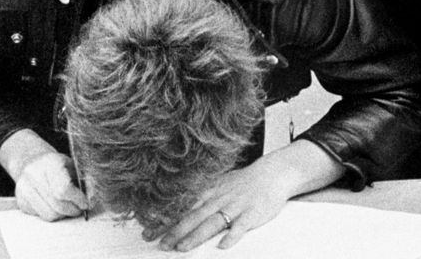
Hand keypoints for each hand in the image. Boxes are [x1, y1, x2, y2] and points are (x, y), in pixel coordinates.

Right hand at [0, 132, 89, 221]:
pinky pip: (41, 216)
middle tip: (80, 208)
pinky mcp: (21, 201)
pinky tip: (54, 204)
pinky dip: (52, 213)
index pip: (63, 189)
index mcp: (50, 162)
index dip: (77, 199)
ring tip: (68, 206)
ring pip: (49, 214)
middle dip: (73, 210)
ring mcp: (24, 188)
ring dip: (63, 214)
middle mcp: (33, 174)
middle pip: (57, 205)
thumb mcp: (73, 166)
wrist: (31, 161)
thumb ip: (84, 181)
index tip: (86, 203)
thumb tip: (93, 198)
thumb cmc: (58, 165)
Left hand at [154, 141, 337, 250]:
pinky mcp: (252, 214)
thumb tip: (176, 208)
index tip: (148, 230)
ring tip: (182, 247)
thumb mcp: (219, 184)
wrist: (273, 173)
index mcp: (209, 191)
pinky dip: (231, 236)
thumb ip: (199, 197)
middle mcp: (218, 198)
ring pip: (212, 222)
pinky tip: (223, 246)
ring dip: (196, 235)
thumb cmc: (244, 182)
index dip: (164, 219)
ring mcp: (235, 206)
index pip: (182, 207)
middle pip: (193, 216)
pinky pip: (241, 226)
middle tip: (160, 243)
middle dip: (175, 231)